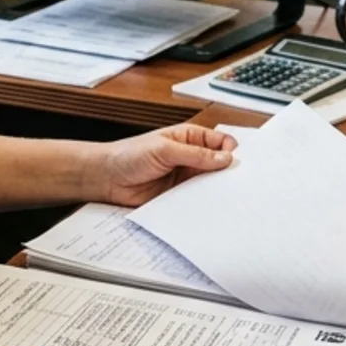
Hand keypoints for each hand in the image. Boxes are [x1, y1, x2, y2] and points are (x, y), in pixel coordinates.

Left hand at [86, 123, 235, 206]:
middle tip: (237, 184)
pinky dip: (204, 203)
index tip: (238, 164)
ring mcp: (185, 176)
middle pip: (219, 164)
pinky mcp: (178, 195)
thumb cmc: (129, 155)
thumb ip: (195, 154)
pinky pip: (197, 199)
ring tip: (225, 198)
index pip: (221, 142)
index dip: (232, 151)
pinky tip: (209, 207)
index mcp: (190, 137)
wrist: (107, 178)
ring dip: (216, 189)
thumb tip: (224, 158)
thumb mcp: (164, 150)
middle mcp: (191, 156)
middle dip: (228, 172)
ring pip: (210, 183)